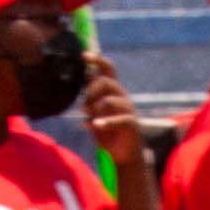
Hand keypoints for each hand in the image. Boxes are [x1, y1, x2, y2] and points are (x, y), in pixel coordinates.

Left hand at [79, 48, 146, 178]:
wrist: (123, 154)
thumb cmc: (107, 131)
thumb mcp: (94, 112)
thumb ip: (89, 97)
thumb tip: (78, 79)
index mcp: (112, 91)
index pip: (107, 69)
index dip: (97, 60)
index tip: (84, 55)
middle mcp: (121, 96)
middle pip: (107, 82)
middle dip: (91, 90)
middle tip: (83, 105)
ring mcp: (128, 109)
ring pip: (110, 100)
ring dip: (94, 107)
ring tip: (87, 116)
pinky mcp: (131, 123)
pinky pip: (119, 119)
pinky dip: (105, 122)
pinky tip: (94, 125)